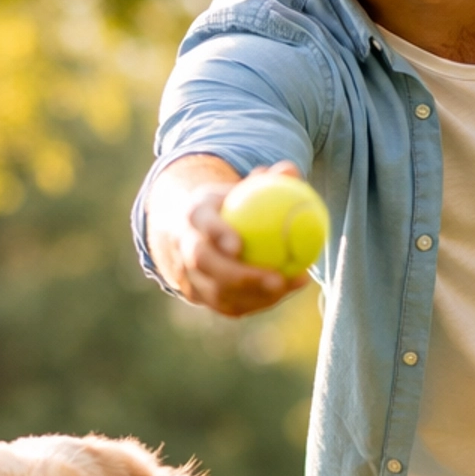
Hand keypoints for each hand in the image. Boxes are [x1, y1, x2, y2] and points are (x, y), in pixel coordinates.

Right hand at [164, 160, 309, 318]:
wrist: (199, 230)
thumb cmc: (231, 206)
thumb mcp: (244, 188)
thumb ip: (266, 180)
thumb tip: (289, 170)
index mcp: (194, 215)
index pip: (200, 223)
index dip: (216, 234)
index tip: (239, 245)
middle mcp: (185, 246)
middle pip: (202, 263)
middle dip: (236, 274)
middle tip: (275, 278)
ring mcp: (190, 274)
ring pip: (216, 291)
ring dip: (253, 294)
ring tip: (285, 286)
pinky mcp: (201, 295)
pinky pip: (228, 304)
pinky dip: (256, 301)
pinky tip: (284, 292)